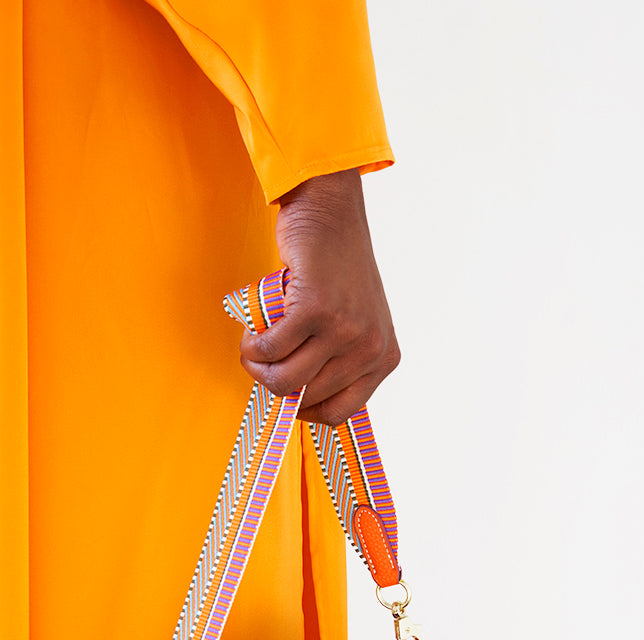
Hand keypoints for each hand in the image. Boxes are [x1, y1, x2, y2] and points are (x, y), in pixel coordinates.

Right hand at [239, 169, 399, 425]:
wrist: (331, 213)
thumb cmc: (336, 270)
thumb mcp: (355, 324)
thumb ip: (339, 362)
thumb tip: (298, 403)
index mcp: (384, 359)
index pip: (339, 413)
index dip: (304, 409)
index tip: (286, 391)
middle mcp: (370, 349)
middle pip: (305, 398)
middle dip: (271, 384)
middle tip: (259, 359)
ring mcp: (345, 330)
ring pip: (285, 380)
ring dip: (257, 367)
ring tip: (252, 347)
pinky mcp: (316, 309)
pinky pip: (271, 349)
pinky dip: (252, 345)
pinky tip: (250, 332)